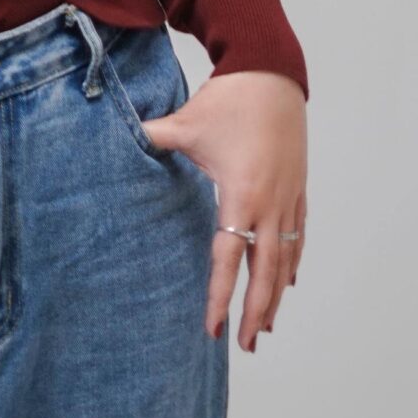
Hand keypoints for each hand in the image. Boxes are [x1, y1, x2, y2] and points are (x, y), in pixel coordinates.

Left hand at [141, 70, 307, 351]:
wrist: (271, 72)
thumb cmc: (228, 99)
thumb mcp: (186, 122)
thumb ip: (152, 138)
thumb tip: (119, 138)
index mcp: (241, 196)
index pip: (229, 259)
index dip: (221, 297)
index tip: (214, 330)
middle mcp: (270, 205)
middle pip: (266, 274)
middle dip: (255, 312)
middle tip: (245, 345)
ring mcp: (289, 198)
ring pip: (286, 260)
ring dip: (277, 294)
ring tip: (265, 324)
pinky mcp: (298, 188)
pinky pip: (298, 236)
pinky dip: (292, 262)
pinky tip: (287, 280)